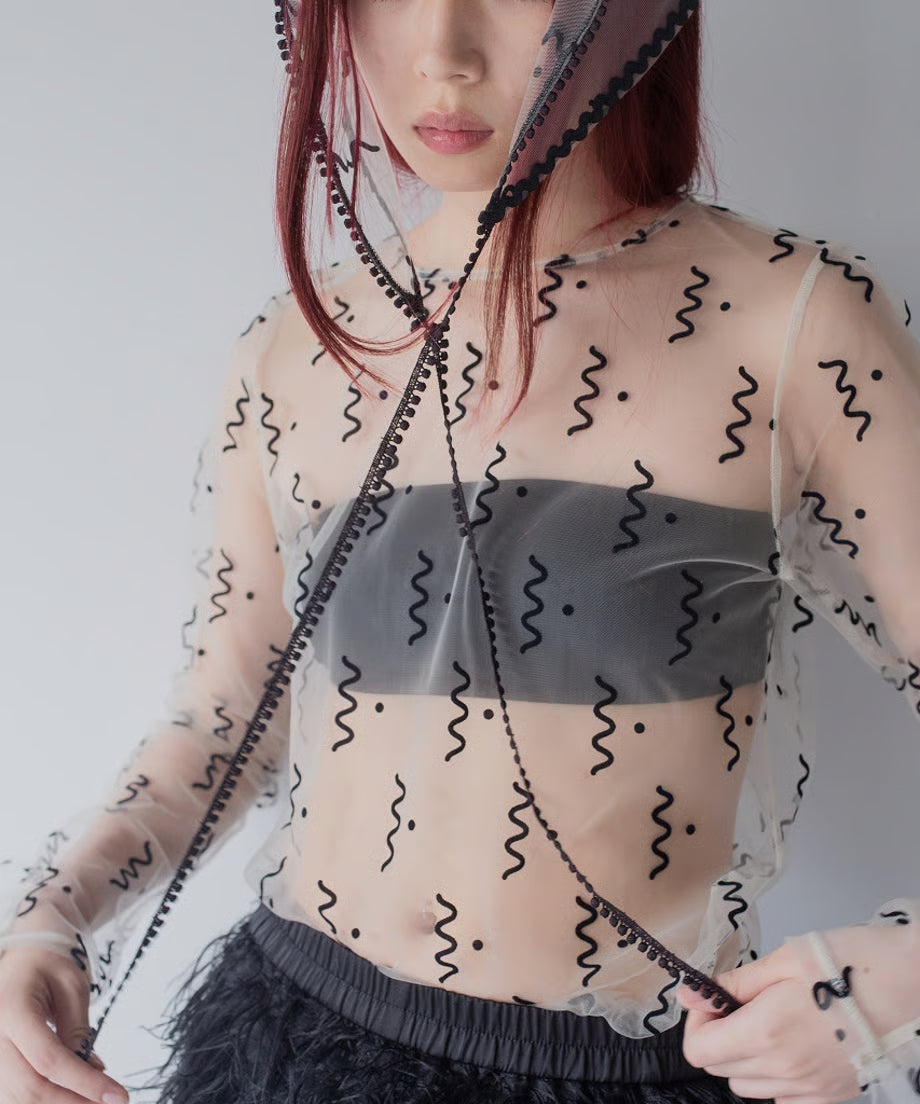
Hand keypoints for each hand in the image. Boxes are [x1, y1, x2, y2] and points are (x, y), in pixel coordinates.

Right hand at [0, 946, 128, 1102]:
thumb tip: (94, 1074)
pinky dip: (44, 1099)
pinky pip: (12, 1092)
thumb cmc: (48, 964)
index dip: (84, 1083)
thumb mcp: (72, 987)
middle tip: (109, 1102)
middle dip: (73, 1101)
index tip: (116, 1095)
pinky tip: (72, 1094)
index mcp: (11, 1009)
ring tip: (94, 1100)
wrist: (24, 955)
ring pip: (18, 1097)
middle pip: (29, 1087)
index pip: (48, 1060)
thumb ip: (78, 1032)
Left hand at [677, 923, 919, 1103]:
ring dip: (744, 1058)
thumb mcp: (787, 958)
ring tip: (769, 1022)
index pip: (698, 1050)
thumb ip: (734, 982)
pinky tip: (791, 1046)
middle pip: (720, 1069)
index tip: (714, 1000)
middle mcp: (786, 1069)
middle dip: (719, 1036)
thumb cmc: (855, 962)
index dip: (698, 1022)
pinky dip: (775, 1079)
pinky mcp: (832, 1097)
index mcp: (767, 1031)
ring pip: (749, 1087)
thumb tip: (690, 993)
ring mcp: (811, 1089)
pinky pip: (783, 1100)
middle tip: (741, 1004)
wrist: (915, 983)